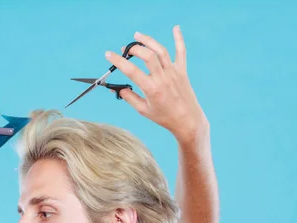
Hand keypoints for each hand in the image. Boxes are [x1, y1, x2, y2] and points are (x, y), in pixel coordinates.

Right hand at [105, 26, 208, 145]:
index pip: (131, 70)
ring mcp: (173, 72)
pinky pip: (181, 52)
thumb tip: (118, 88)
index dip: (118, 61)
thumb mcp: (143, 110)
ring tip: (137, 36)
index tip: (109, 55)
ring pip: (161, 51)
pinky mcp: (182, 71)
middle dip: (134, 49)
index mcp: (151, 89)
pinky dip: (179, 38)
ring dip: (148, 41)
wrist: (187, 120)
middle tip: (125, 50)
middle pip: (147, 56)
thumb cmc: (164, 117)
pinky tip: (175, 28)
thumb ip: (129, 97)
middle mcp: (163, 78)